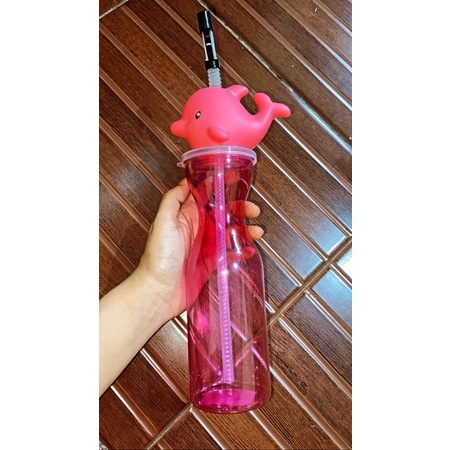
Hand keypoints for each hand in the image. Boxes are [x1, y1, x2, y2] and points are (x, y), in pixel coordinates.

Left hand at [134, 178, 262, 319]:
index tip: (232, 178)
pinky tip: (249, 249)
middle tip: (252, 209)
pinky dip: (241, 250)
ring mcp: (206, 245)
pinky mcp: (211, 261)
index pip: (204, 194)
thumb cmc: (158, 258)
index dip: (219, 185)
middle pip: (222, 212)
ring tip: (256, 231)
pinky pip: (230, 253)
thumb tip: (185, 182)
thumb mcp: (163, 221)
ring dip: (244, 228)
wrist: (159, 291)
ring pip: (229, 231)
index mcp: (185, 215)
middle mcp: (197, 228)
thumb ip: (173, 199)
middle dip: (239, 208)